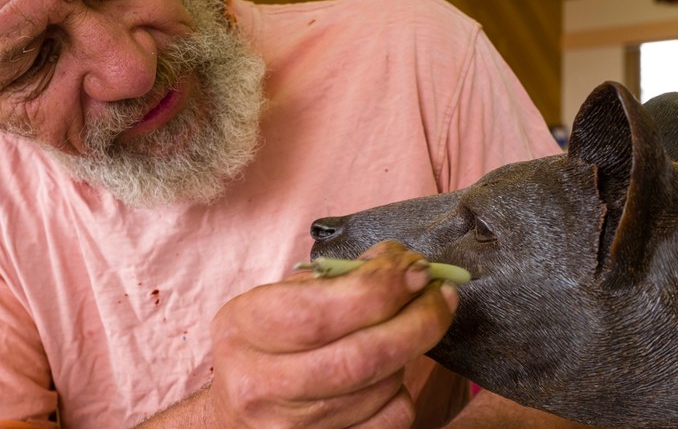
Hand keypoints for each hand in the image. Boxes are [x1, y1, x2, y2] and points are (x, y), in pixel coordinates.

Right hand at [207, 240, 459, 427]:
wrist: (235, 412)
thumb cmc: (264, 343)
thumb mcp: (276, 299)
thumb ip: (334, 279)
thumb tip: (401, 266)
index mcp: (245, 330)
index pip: (322, 313)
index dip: (380, 289)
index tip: (414, 268)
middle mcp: (261, 384)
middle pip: (362, 357)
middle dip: (417, 321)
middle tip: (442, 295)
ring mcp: (292, 427)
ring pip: (383, 386)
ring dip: (408, 351)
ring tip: (404, 328)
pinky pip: (392, 417)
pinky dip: (401, 388)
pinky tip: (387, 371)